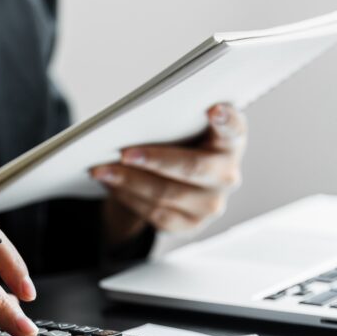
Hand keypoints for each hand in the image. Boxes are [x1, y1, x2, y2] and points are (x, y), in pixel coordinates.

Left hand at [91, 103, 246, 242]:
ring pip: (167, 194)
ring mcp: (211, 205)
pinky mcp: (191, 225)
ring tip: (102, 170)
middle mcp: (227, 175)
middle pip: (193, 167)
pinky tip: (111, 186)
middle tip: (124, 153)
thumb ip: (174, 122)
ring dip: (129, 181)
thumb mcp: (182, 130)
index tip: (214, 110)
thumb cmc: (178, 145)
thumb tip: (131, 123)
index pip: (234, 129)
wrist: (175, 184)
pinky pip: (156, 214)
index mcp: (230, 142)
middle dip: (155, 159)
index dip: (227, 120)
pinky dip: (129, 198)